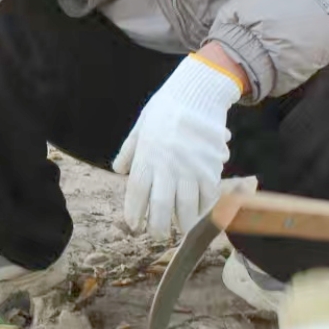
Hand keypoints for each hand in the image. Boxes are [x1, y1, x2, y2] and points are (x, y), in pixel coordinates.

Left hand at [113, 54, 242, 237]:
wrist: (197, 92)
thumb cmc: (166, 107)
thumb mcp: (141, 126)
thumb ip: (129, 150)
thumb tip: (118, 170)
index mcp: (146, 158)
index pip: (136, 193)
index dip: (134, 213)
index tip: (133, 225)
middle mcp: (166, 167)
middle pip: (160, 206)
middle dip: (157, 226)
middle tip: (158, 235)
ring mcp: (190, 169)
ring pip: (186, 206)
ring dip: (183, 222)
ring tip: (180, 229)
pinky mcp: (210, 167)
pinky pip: (208, 194)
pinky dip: (204, 207)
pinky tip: (201, 212)